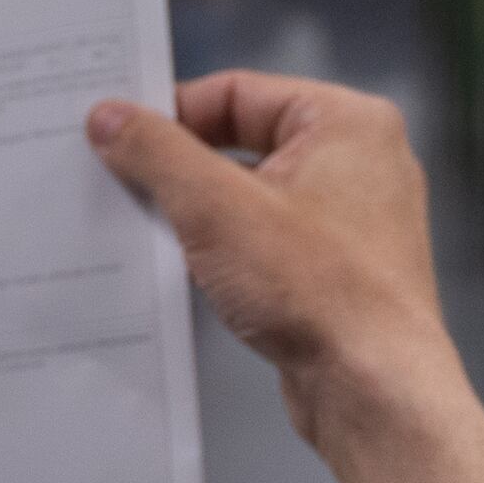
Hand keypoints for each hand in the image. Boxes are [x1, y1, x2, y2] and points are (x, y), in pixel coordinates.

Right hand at [89, 73, 449, 443]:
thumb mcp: (216, 209)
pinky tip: (185, 273)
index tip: (116, 134)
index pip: (237, 92)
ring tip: (145, 230)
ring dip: (200, 214)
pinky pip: (269, 241)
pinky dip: (227, 251)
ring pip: (254, 196)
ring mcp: (354, 219)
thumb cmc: (318, 291)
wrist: (374, 391)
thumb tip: (109, 116)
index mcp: (346, 122)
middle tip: (118, 181)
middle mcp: (360, 161)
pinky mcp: (341, 271)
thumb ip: (157, 154)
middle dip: (181, 167)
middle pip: (244, 141)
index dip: (170, 112)